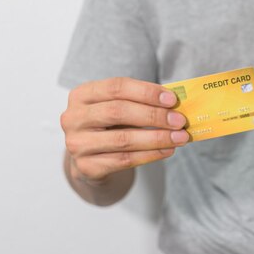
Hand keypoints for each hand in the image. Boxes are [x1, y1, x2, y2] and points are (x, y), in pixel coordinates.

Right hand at [60, 77, 188, 183]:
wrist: (91, 160)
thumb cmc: (110, 127)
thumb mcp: (119, 109)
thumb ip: (141, 103)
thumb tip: (176, 105)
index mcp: (82, 95)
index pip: (117, 87)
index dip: (147, 92)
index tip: (172, 99)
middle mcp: (73, 117)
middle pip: (119, 111)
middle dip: (154, 116)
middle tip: (180, 121)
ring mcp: (77, 143)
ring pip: (123, 139)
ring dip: (157, 138)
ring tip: (180, 138)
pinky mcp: (86, 166)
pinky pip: (124, 160)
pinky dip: (150, 155)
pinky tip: (167, 150)